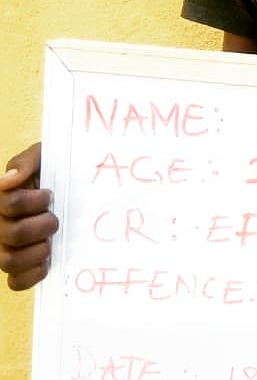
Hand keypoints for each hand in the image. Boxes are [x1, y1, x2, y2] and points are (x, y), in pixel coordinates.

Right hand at [0, 142, 57, 290]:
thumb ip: (25, 162)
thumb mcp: (42, 156)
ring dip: (36, 252)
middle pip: (13, 234)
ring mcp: (6, 248)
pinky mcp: (19, 267)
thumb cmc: (52, 170)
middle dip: (42, 226)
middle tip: (54, 219)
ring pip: (8, 261)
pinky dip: (31, 276)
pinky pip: (16, 282)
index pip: (10, 204)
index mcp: (4, 199)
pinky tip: (46, 263)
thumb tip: (9, 179)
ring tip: (50, 242)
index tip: (49, 194)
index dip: (34, 201)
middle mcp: (0, 226)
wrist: (68, 186)